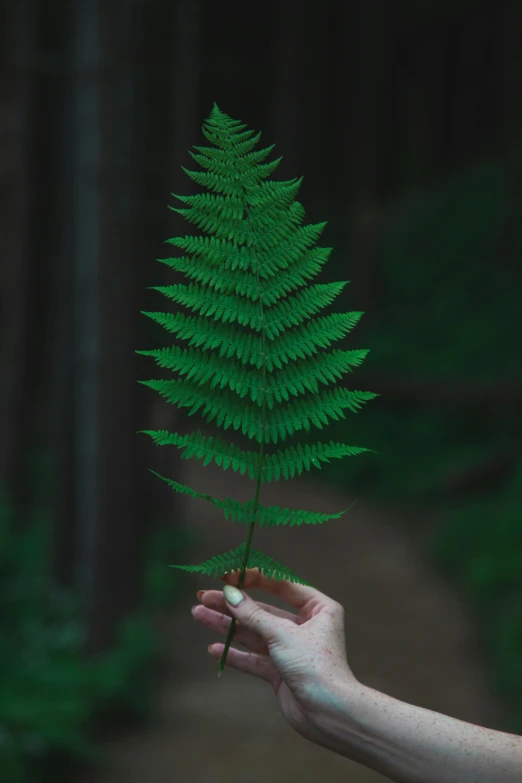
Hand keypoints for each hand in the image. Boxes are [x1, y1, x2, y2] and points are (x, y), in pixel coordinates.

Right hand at [191, 567, 358, 744]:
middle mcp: (306, 626)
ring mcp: (292, 649)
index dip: (253, 579)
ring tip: (199, 614)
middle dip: (232, 604)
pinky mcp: (281, 672)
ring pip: (254, 633)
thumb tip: (229, 594)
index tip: (227, 576)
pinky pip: (254, 659)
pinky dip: (235, 653)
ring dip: (227, 626)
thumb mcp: (282, 633)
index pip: (281, 585)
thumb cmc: (314, 665)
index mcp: (318, 608)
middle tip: (203, 598)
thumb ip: (253, 614)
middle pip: (262, 610)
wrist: (328, 713)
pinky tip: (214, 648)